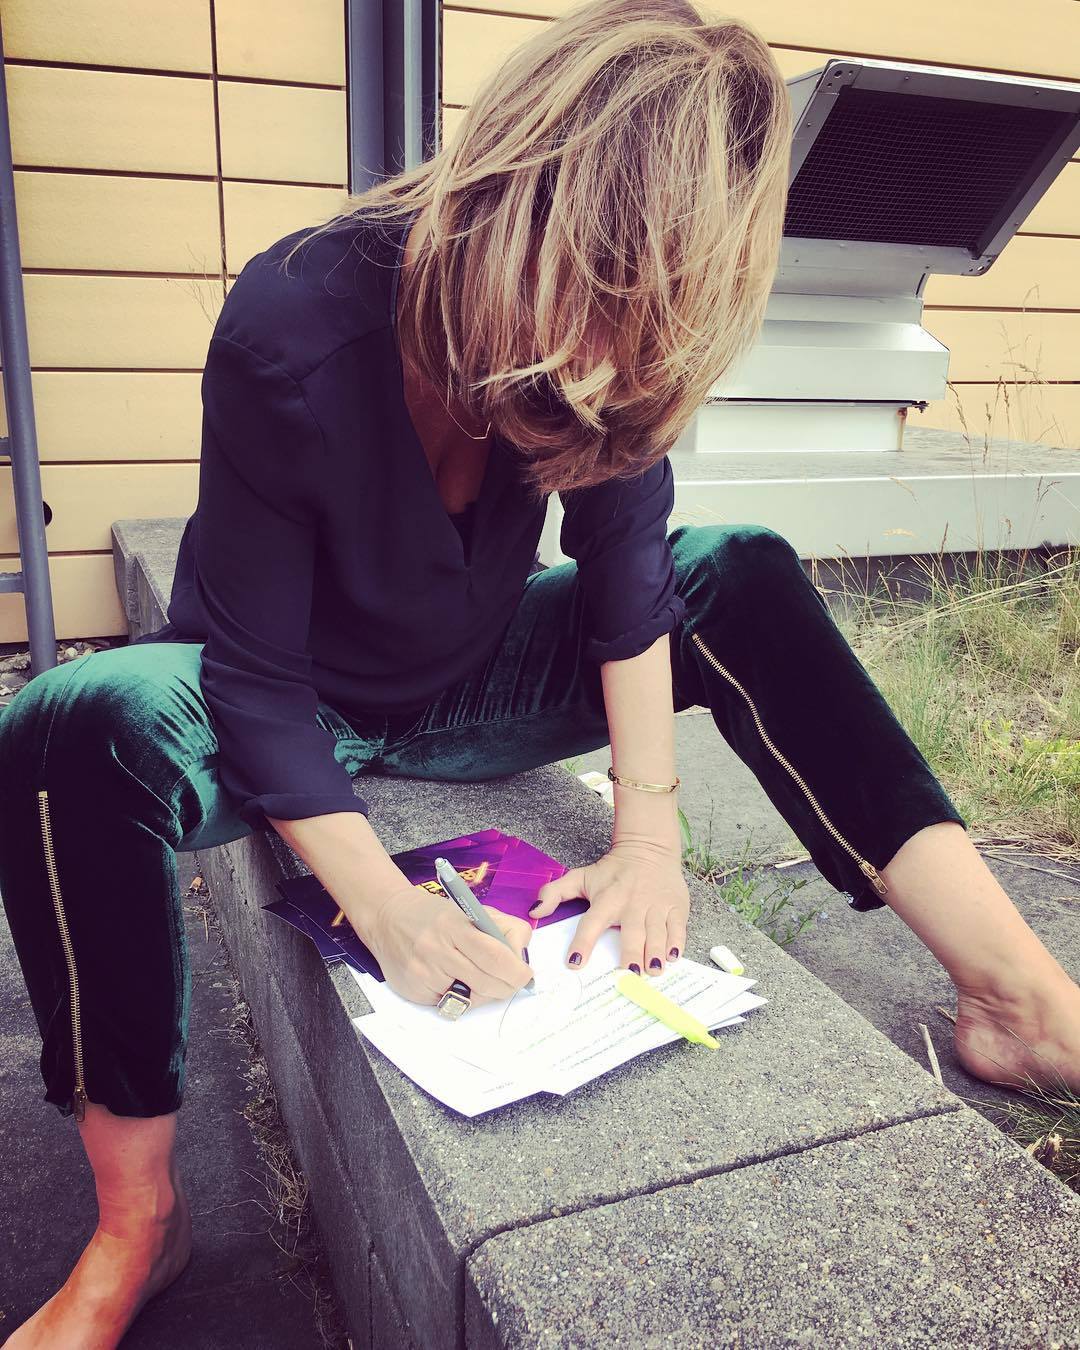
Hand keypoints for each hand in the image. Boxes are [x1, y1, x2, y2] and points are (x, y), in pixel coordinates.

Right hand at [366, 884, 533, 1007]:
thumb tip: (522, 956)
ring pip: (472, 999)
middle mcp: (436, 950)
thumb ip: (504, 928)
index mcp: (454, 925)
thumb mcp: (472, 909)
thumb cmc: (436, 914)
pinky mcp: (414, 991)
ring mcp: (423, 973)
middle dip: (507, 986)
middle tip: (511, 980)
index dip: (517, 970)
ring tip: (482, 977)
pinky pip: (451, 1004)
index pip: (495, 956)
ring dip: (486, 993)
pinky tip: (456, 981)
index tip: (525, 973)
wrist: (387, 918)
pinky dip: (462, 998)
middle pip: (487, 983)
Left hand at [528, 841, 689, 974]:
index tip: (575, 963)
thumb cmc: (612, 871)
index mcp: (607, 899)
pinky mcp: (676, 906)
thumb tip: (534, 912)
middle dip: (631, 954)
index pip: (591, 923)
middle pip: (632, 933)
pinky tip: (673, 956)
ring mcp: (656, 905)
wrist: (648, 849)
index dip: (582, 943)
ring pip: (657, 933)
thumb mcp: (580, 877)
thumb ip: (554, 893)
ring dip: (655, 953)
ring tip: (652, 971)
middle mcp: (632, 903)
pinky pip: (678, 927)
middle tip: (629, 974)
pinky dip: (676, 943)